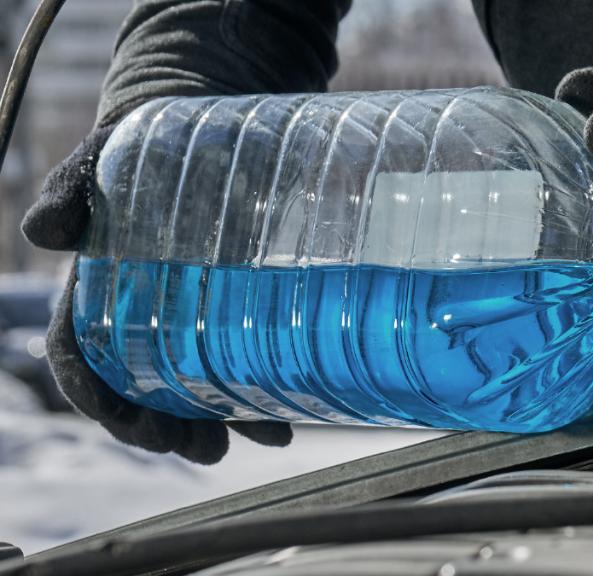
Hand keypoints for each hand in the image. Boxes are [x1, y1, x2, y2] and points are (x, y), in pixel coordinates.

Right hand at [22, 128, 291, 464]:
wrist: (197, 130)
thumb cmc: (133, 149)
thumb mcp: (99, 161)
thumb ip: (69, 192)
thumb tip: (42, 233)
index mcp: (94, 293)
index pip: (80, 358)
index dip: (97, 396)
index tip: (123, 421)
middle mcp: (140, 317)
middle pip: (141, 390)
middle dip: (163, 428)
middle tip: (198, 448)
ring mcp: (188, 320)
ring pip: (192, 390)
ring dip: (213, 425)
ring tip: (243, 443)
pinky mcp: (233, 313)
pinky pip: (241, 365)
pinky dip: (260, 399)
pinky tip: (285, 420)